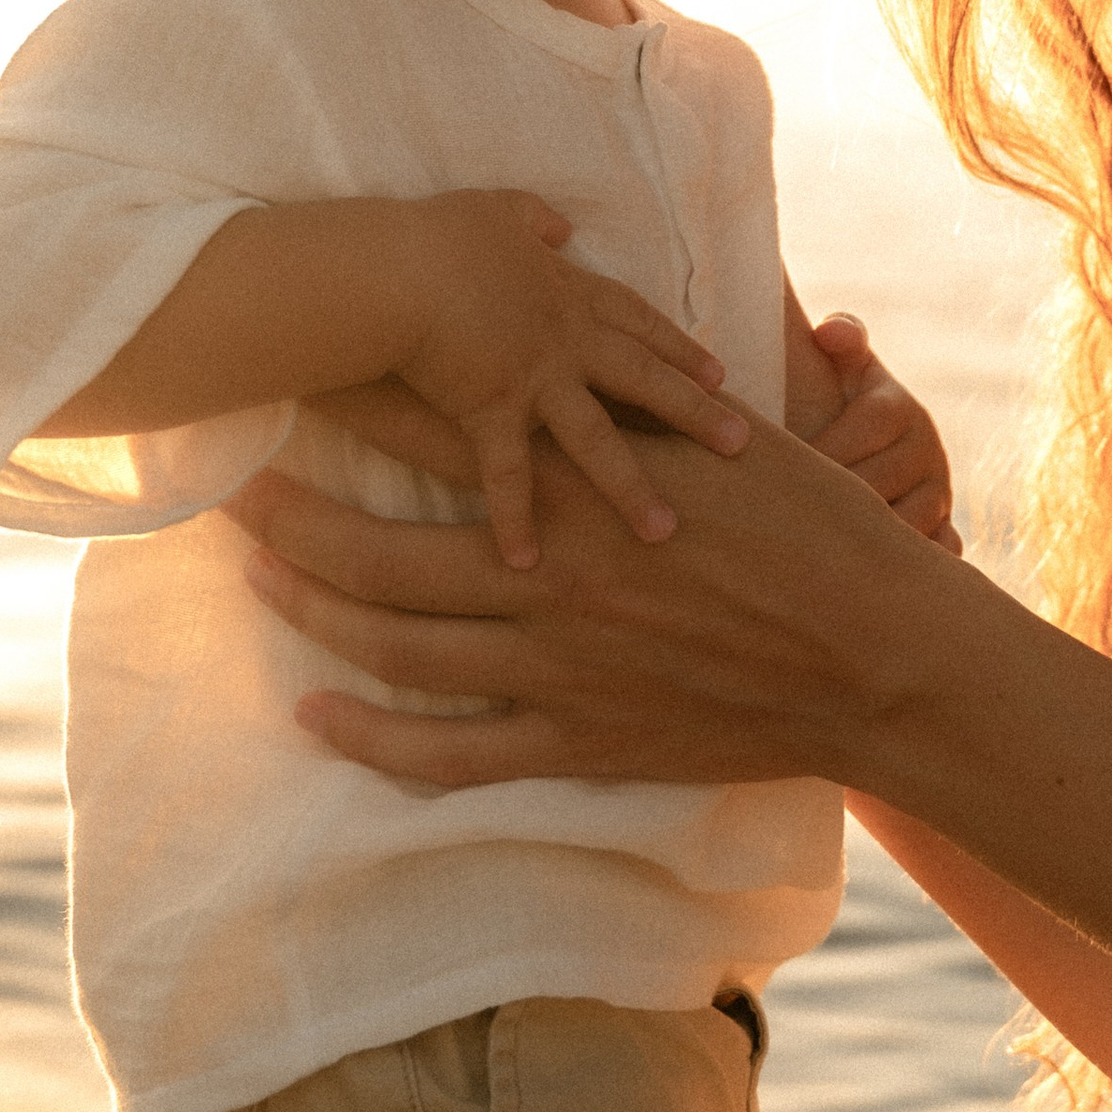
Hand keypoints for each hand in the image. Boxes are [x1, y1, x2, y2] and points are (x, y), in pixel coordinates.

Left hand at [231, 417, 955, 789]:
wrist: (879, 656)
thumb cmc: (822, 533)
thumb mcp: (727, 441)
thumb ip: (639, 411)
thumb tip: (586, 360)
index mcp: (587, 486)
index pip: (443, 433)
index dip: (359, 405)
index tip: (301, 375)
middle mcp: (553, 572)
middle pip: (381, 546)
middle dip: (293, 515)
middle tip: (232, 489)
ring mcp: (559, 663)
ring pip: (396, 643)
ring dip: (316, 610)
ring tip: (261, 579)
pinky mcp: (580, 738)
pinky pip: (449, 751)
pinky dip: (373, 739)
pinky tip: (318, 718)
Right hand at [390, 191, 745, 569]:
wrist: (394, 268)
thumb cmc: (435, 235)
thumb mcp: (495, 211)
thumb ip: (533, 218)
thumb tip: (561, 226)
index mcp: (568, 293)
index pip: (638, 323)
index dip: (678, 348)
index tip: (718, 374)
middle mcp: (565, 340)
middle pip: (645, 379)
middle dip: (696, 413)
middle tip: (740, 444)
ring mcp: (533, 379)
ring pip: (598, 441)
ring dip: (630, 488)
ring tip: (664, 530)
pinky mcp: (489, 412)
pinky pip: (507, 476)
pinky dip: (514, 520)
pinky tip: (527, 563)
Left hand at [798, 312, 961, 550]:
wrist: (863, 450)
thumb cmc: (834, 402)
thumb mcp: (841, 366)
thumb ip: (842, 337)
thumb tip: (830, 334)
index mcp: (899, 407)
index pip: (868, 424)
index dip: (826, 445)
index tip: (783, 464)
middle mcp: (928, 449)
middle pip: (882, 481)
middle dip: (833, 500)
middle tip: (784, 518)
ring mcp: (939, 493)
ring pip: (907, 524)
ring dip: (866, 540)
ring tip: (814, 554)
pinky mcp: (943, 529)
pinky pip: (941, 552)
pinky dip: (916, 564)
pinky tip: (874, 581)